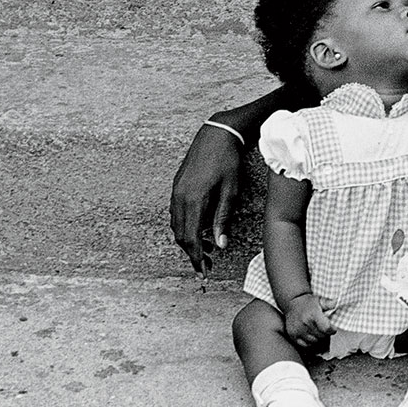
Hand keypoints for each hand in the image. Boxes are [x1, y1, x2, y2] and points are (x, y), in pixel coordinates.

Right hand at [168, 122, 246, 273]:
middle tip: (207, 264)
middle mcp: (179, 197)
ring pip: (176, 226)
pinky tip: (199, 228)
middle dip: (192, 252)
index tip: (203, 272)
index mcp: (193, 200)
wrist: (216, 134)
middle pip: (180, 235)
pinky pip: (176, 213)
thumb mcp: (231, 191)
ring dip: (188, 240)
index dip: (196, 258)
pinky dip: (185, 226)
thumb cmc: (228, 161)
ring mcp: (175, 191)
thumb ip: (223, 218)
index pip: (191, 238)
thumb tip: (220, 244)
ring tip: (207, 249)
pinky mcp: (177, 186)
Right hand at [282, 293, 335, 348]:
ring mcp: (298, 330)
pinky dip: (309, 341)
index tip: (333, 328)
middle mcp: (305, 323)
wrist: (291, 302)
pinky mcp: (292, 335)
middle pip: (321, 336)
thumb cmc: (307, 302)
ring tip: (316, 330)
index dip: (332, 330)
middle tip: (323, 328)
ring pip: (314, 341)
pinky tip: (310, 334)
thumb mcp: (319, 300)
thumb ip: (328, 303)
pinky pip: (305, 344)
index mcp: (313, 314)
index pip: (327, 328)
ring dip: (317, 337)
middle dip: (325, 333)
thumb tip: (335, 303)